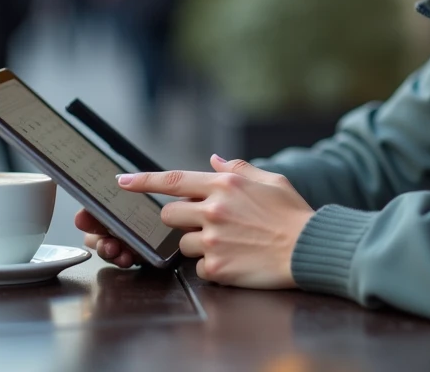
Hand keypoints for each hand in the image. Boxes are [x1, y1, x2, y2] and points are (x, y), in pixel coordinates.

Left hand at [76, 156, 314, 288]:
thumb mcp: (270, 181)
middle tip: (208, 224)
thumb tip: (214, 160)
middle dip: (181, 220)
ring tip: (231, 245)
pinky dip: (214, 267)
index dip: (142, 181)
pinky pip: (200, 268)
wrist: (309, 248)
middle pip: (170, 215)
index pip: (172, 180)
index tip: (120, 182)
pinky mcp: (217, 267)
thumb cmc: (292, 214)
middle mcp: (213, 210)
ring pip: (183, 244)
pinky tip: (237, 261)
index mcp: (224, 184)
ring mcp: (212, 240)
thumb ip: (238, 168)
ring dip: (199, 245)